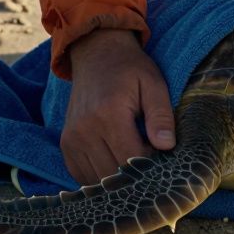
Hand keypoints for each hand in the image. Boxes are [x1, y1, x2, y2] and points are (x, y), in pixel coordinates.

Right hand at [62, 29, 175, 184]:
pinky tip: (116, 164)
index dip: (152, 165)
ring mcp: (72, 139)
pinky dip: (101, 178)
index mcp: (109, 114)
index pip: (133, 158)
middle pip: (114, 174)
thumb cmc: (130, 69)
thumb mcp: (153, 84)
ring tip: (134, 161)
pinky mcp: (66, 145)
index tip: (164, 158)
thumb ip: (161, 115)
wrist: (96, 53)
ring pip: (98, 180)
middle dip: (137, 175)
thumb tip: (167, 146)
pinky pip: (82, 176)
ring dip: (119, 180)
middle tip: (152, 163)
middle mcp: (85, 130)